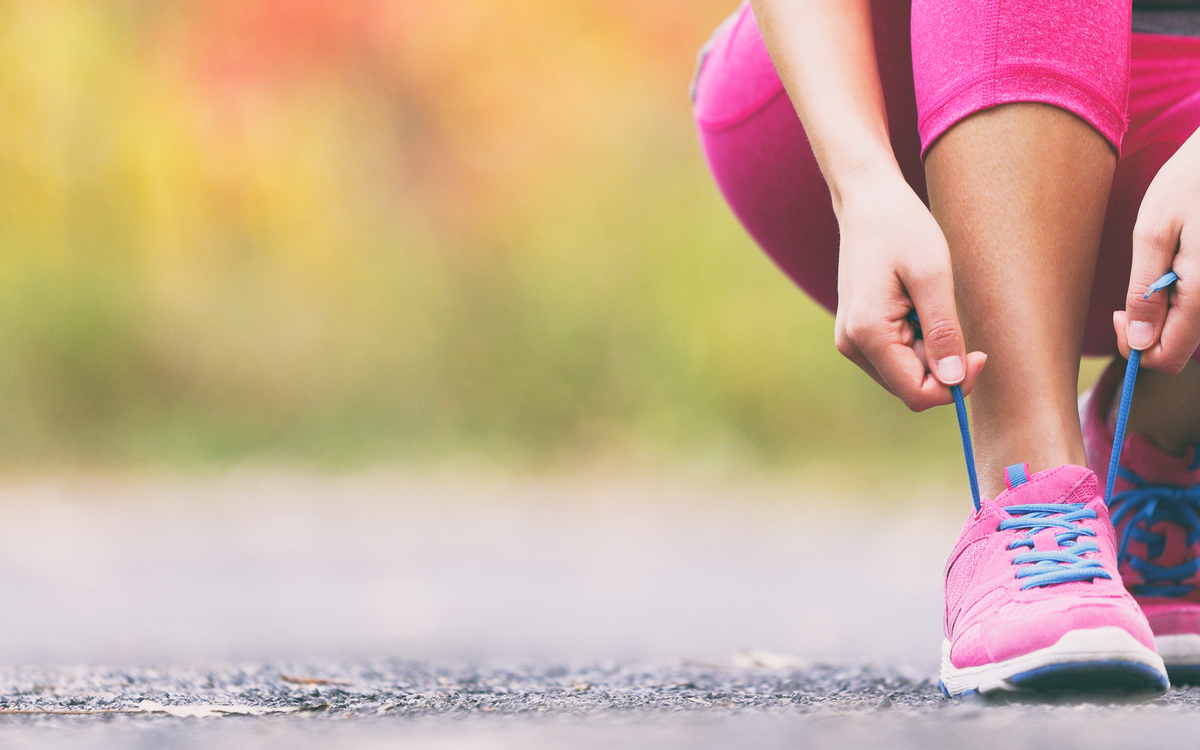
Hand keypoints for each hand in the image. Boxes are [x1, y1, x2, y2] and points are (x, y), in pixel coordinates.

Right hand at [833, 167, 986, 410]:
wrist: (867, 201)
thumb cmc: (901, 228)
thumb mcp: (933, 276)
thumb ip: (944, 332)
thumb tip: (953, 381)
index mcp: (867, 332)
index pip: (917, 393)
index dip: (954, 384)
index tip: (979, 352)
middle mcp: (852, 344)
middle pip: (910, 388)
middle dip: (942, 366)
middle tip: (956, 320)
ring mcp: (850, 340)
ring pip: (904, 375)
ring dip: (930, 352)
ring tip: (929, 306)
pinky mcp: (856, 333)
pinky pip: (895, 358)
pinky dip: (917, 343)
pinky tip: (917, 308)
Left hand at [1116, 130, 1199, 372]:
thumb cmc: (1193, 180)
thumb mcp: (1154, 231)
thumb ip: (1144, 291)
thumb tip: (1137, 343)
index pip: (1168, 358)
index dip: (1135, 348)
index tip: (1119, 314)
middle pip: (1182, 345)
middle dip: (1150, 329)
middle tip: (1131, 294)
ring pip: (1194, 325)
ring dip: (1168, 310)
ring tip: (1160, 266)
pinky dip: (1185, 294)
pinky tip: (1178, 260)